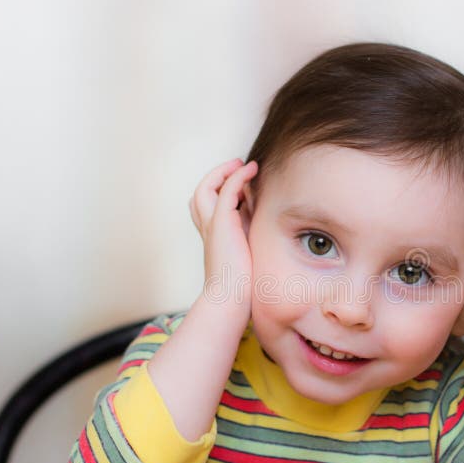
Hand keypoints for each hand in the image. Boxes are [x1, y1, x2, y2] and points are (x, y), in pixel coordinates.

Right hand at [188, 158, 258, 310]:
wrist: (230, 298)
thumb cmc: (241, 285)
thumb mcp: (247, 253)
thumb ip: (249, 236)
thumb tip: (264, 223)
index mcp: (213, 236)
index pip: (207, 207)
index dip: (220, 192)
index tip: (242, 187)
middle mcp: (207, 228)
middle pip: (199, 194)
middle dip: (215, 177)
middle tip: (237, 168)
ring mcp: (212, 224)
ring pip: (205, 188)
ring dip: (222, 172)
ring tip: (241, 165)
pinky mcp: (222, 222)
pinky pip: (227, 189)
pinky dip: (237, 176)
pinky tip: (251, 170)